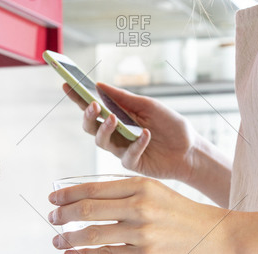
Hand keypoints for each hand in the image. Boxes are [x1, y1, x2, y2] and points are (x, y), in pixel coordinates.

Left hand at [47, 176, 230, 253]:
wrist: (220, 238)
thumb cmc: (187, 217)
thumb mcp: (159, 195)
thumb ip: (130, 197)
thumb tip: (94, 205)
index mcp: (142, 185)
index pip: (94, 188)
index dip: (68, 194)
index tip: (53, 200)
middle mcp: (140, 205)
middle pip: (88, 208)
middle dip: (63, 215)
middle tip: (51, 219)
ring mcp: (143, 231)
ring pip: (94, 233)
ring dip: (69, 238)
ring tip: (58, 242)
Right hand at [63, 82, 201, 182]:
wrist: (191, 150)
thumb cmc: (171, 126)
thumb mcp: (150, 106)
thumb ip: (124, 98)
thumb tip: (98, 85)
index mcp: (118, 117)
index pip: (93, 107)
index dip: (78, 98)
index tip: (66, 84)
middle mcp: (116, 134)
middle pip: (91, 127)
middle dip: (88, 116)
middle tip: (94, 106)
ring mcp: (122, 150)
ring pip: (102, 143)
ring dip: (106, 129)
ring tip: (115, 119)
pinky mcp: (133, 165)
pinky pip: (127, 155)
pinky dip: (136, 144)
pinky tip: (146, 135)